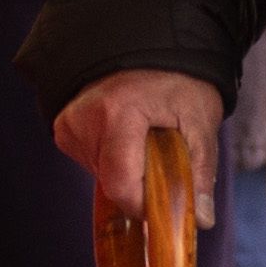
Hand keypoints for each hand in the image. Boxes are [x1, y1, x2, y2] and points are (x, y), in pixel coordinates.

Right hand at [54, 69, 224, 228]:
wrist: (149, 47)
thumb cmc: (178, 79)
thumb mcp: (199, 120)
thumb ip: (200, 170)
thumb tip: (201, 219)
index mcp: (118, 113)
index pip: (121, 185)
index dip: (145, 204)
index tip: (167, 199)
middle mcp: (84, 119)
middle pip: (113, 184)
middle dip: (142, 183)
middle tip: (162, 156)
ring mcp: (69, 124)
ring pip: (102, 177)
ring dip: (128, 171)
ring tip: (144, 139)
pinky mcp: (64, 128)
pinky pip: (92, 163)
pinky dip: (114, 160)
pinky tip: (127, 137)